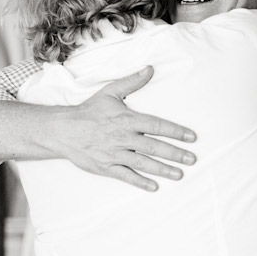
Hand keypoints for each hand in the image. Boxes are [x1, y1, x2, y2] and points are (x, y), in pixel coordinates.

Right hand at [51, 65, 196, 191]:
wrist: (64, 130)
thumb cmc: (89, 111)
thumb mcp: (110, 92)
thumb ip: (132, 82)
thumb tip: (150, 69)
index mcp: (127, 119)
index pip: (156, 125)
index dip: (175, 131)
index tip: (191, 137)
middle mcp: (123, 137)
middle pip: (153, 146)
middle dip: (174, 153)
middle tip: (192, 159)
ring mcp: (115, 154)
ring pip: (143, 163)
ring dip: (162, 169)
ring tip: (180, 174)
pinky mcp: (106, 167)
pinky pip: (126, 176)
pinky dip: (140, 182)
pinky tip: (154, 187)